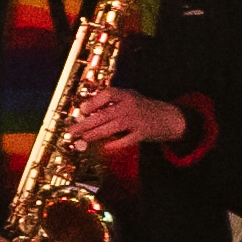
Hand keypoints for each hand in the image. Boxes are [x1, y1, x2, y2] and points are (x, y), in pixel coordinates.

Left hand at [68, 85, 190, 155]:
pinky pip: (127, 140)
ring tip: (83, 138)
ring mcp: (137, 120)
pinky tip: (106, 146)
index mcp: (126, 94)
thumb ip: (111, 103)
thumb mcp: (128, 98)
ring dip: (96, 134)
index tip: (82, 110)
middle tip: (73, 130)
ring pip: (113, 127)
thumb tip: (87, 111)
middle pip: (105, 114)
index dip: (93, 102)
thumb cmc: (142, 108)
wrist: (168, 117)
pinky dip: (116, 144)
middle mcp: (131, 106)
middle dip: (86, 123)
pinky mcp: (143, 133)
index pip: (107, 94)